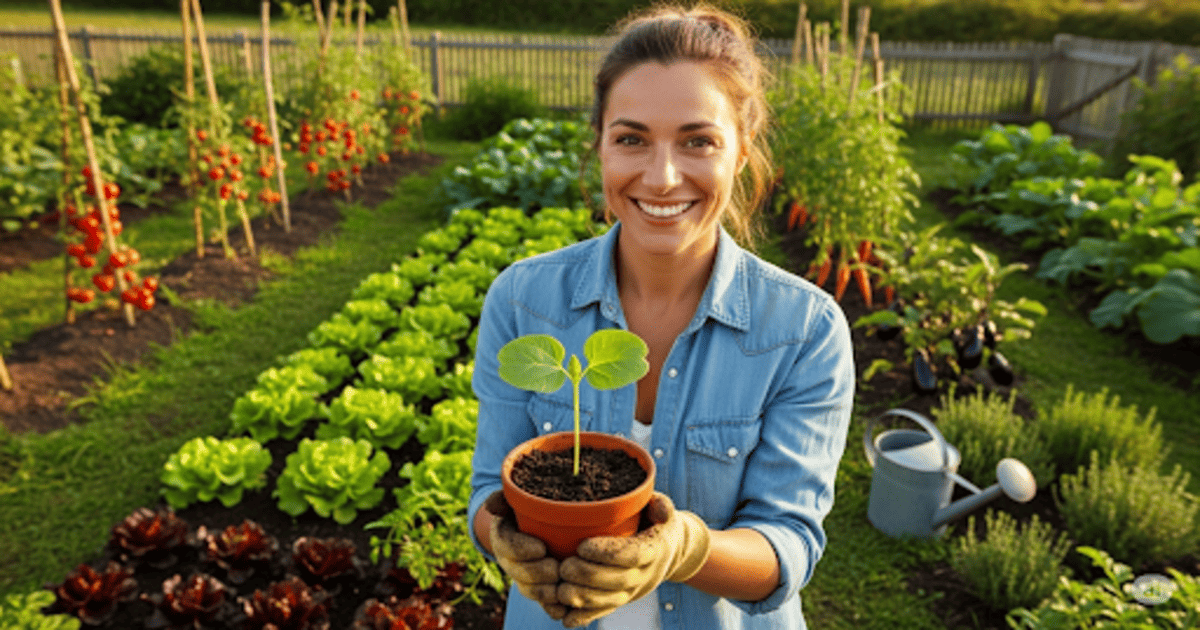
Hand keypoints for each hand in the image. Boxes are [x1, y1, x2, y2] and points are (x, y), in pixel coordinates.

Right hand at [484, 491, 565, 620]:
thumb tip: (491, 505)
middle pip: (517, 571)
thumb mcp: (518, 496)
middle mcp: (509, 558)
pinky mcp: (538, 587)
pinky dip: (551, 606)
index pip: (507, 545)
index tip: (541, 548)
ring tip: (561, 585)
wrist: (539, 521)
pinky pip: (541, 602)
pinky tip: (563, 606)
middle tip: (556, 568)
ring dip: (544, 591)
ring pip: (528, 589)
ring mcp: (523, 575)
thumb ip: (505, 496)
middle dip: (536, 573)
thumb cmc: (530, 504)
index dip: (522, 550)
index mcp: (503, 535)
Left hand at [556, 492, 710, 627]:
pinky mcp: (620, 601)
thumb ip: (659, 504)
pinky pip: (603, 612)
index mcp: (652, 549)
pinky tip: (565, 617)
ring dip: (583, 599)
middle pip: (618, 581)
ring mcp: (632, 590)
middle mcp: (644, 573)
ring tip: (560, 590)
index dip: (607, 553)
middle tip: (564, 567)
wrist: (667, 551)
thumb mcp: (660, 507)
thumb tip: (660, 511)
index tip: (582, 546)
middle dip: (588, 577)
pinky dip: (584, 617)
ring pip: (609, 601)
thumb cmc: (654, 522)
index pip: (632, 554)